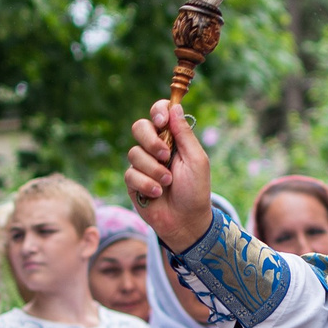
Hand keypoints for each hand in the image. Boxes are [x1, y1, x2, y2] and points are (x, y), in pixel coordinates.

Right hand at [126, 99, 215, 248]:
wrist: (186, 221)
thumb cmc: (196, 191)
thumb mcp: (196, 160)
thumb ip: (184, 134)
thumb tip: (175, 106)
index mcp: (173, 139)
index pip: (159, 114)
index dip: (158, 112)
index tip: (162, 121)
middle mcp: (155, 148)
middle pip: (140, 127)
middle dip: (150, 140)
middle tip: (165, 155)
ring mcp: (142, 165)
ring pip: (134, 153)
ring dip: (153, 170)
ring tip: (168, 183)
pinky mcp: (133, 182)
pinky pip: (130, 174)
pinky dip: (147, 184)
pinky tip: (158, 194)